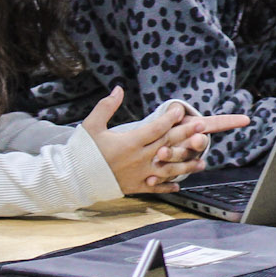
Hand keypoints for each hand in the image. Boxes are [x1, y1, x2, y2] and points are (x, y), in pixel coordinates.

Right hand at [84, 87, 250, 194]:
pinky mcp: (135, 187)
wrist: (74, 179)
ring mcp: (139, 174)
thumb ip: (107, 106)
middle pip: (167, 145)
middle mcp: (139, 158)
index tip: (180, 110)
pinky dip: (168, 186)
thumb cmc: (82, 151)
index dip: (170, 118)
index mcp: (129, 142)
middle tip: (202, 127)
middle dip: (186, 135)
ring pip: (168, 169)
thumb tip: (119, 89)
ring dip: (186, 164)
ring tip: (202, 161)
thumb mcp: (91, 125)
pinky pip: (155, 187)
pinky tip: (179, 185)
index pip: (156, 128)